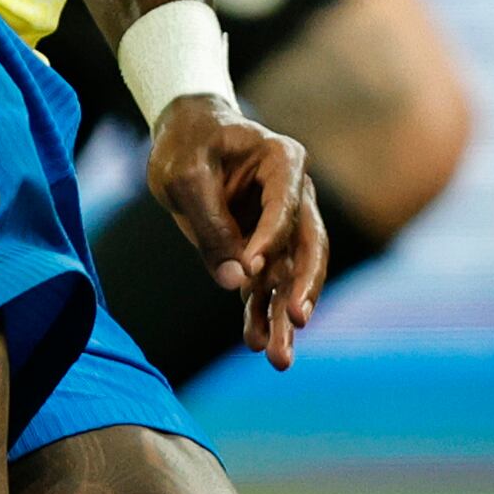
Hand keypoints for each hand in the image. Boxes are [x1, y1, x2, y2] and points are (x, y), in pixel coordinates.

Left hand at [146, 98, 328, 370]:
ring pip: (292, 274)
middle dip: (301, 289)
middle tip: (297, 322)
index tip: (249, 270)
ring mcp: (283, 225)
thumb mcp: (185, 176)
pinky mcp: (264, 249)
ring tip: (278, 357)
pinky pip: (266, 284)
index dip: (269, 240)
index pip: (283, 209)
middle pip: (308, 248)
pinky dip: (260, 312)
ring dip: (284, 314)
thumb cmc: (187, 145)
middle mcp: (296, 195)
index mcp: (283, 161)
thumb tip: (234, 280)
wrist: (186, 135)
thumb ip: (210, 225)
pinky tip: (256, 342)